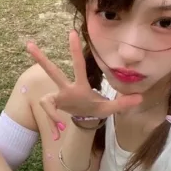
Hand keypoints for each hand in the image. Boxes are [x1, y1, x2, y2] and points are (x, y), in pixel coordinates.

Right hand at [27, 30, 142, 138]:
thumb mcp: (110, 107)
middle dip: (41, 59)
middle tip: (28, 44)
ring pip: (45, 100)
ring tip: (60, 129)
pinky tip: (58, 136)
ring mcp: (58, 98)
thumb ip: (124, 103)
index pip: (78, 65)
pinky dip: (53, 125)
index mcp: (81, 85)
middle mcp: (67, 88)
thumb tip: (141, 98)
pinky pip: (49, 115)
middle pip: (52, 71)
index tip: (72, 33)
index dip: (74, 50)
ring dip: (48, 111)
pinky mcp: (54, 107)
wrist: (86, 117)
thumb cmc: (96, 107)